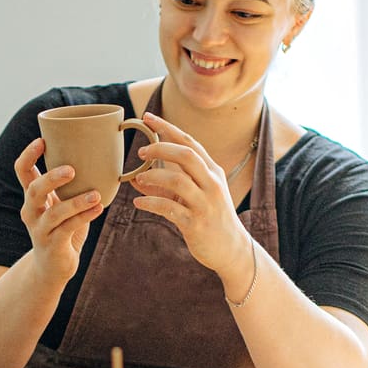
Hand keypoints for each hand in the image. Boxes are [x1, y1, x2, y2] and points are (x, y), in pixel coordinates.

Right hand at [14, 138, 104, 284]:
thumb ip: (72, 185)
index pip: (22, 171)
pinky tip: (99, 208)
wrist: (53, 267)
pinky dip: (84, 217)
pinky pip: (68, 229)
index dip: (28, 155)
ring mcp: (40, 229)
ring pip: (53, 213)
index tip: (42, 140)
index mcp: (32, 197)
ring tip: (95, 194)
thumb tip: (98, 154)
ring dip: (76, 202)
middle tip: (71, 169)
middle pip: (34, 190)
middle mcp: (30, 211)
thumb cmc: (62, 228)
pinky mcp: (52, 245)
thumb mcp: (62, 203)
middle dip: (51, 178)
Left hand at [130, 114, 255, 284]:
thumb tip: (136, 178)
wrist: (231, 249)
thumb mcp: (194, 196)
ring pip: (177, 180)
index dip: (167, 128)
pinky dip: (151, 203)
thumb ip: (168, 185)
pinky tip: (138, 203)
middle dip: (160, 148)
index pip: (190, 142)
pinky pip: (169, 208)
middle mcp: (212, 184)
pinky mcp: (196, 224)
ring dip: (153, 177)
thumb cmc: (210, 218)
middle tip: (140, 152)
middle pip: (186, 155)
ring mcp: (205, 204)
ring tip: (138, 179)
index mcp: (212, 171)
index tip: (147, 118)